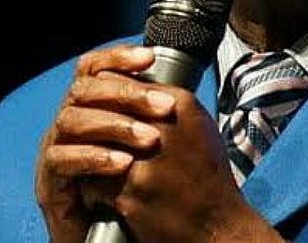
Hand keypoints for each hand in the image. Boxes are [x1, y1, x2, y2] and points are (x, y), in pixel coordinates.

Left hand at [35, 44, 282, 241]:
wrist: (217, 225)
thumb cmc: (208, 175)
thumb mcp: (198, 125)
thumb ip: (167, 102)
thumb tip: (133, 87)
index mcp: (180, 104)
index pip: (124, 83)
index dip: (108, 94)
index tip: (103, 106)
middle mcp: (162, 127)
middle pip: (105, 110)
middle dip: (95, 124)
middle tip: (90, 134)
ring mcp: (144, 161)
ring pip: (93, 145)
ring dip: (92, 156)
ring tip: (97, 165)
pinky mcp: (130, 193)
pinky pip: (92, 182)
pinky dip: (94, 189)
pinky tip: (105, 194)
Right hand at [36, 45, 172, 242]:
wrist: (119, 238)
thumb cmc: (138, 185)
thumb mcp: (149, 142)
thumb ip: (152, 113)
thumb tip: (178, 83)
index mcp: (91, 107)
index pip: (95, 67)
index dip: (118, 56)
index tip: (150, 57)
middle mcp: (69, 121)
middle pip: (85, 88)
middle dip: (127, 93)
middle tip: (165, 106)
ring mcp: (55, 149)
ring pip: (72, 119)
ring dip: (115, 125)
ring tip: (150, 139)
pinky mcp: (49, 182)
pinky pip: (61, 159)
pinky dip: (94, 158)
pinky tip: (123, 163)